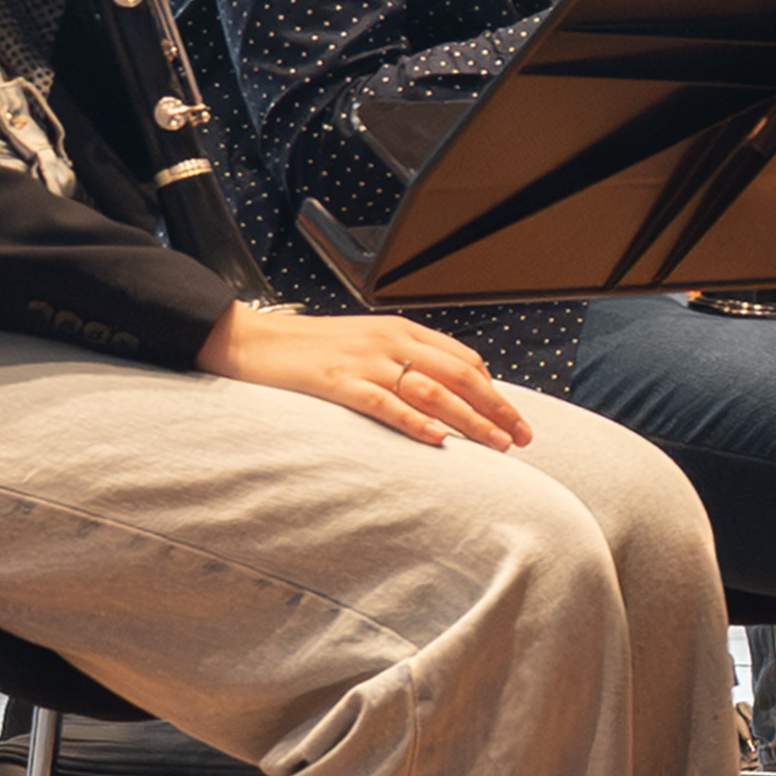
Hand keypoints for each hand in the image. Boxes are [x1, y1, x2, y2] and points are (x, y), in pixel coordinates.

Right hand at [202, 302, 530, 449]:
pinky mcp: (338, 383)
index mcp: (400, 329)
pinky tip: (438, 440)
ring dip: (469, 420)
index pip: (463, 359)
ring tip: (495, 445)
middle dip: (495, 408)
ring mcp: (364, 361)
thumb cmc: (310, 349)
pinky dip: (415, 422)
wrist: (254, 341)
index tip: (514, 418)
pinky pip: (385, 404)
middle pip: (458, 375)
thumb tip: (444, 394)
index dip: (494, 390)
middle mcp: (389, 340)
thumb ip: (403, 361)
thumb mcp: (366, 345)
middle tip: (521, 438)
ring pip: (431, 391)